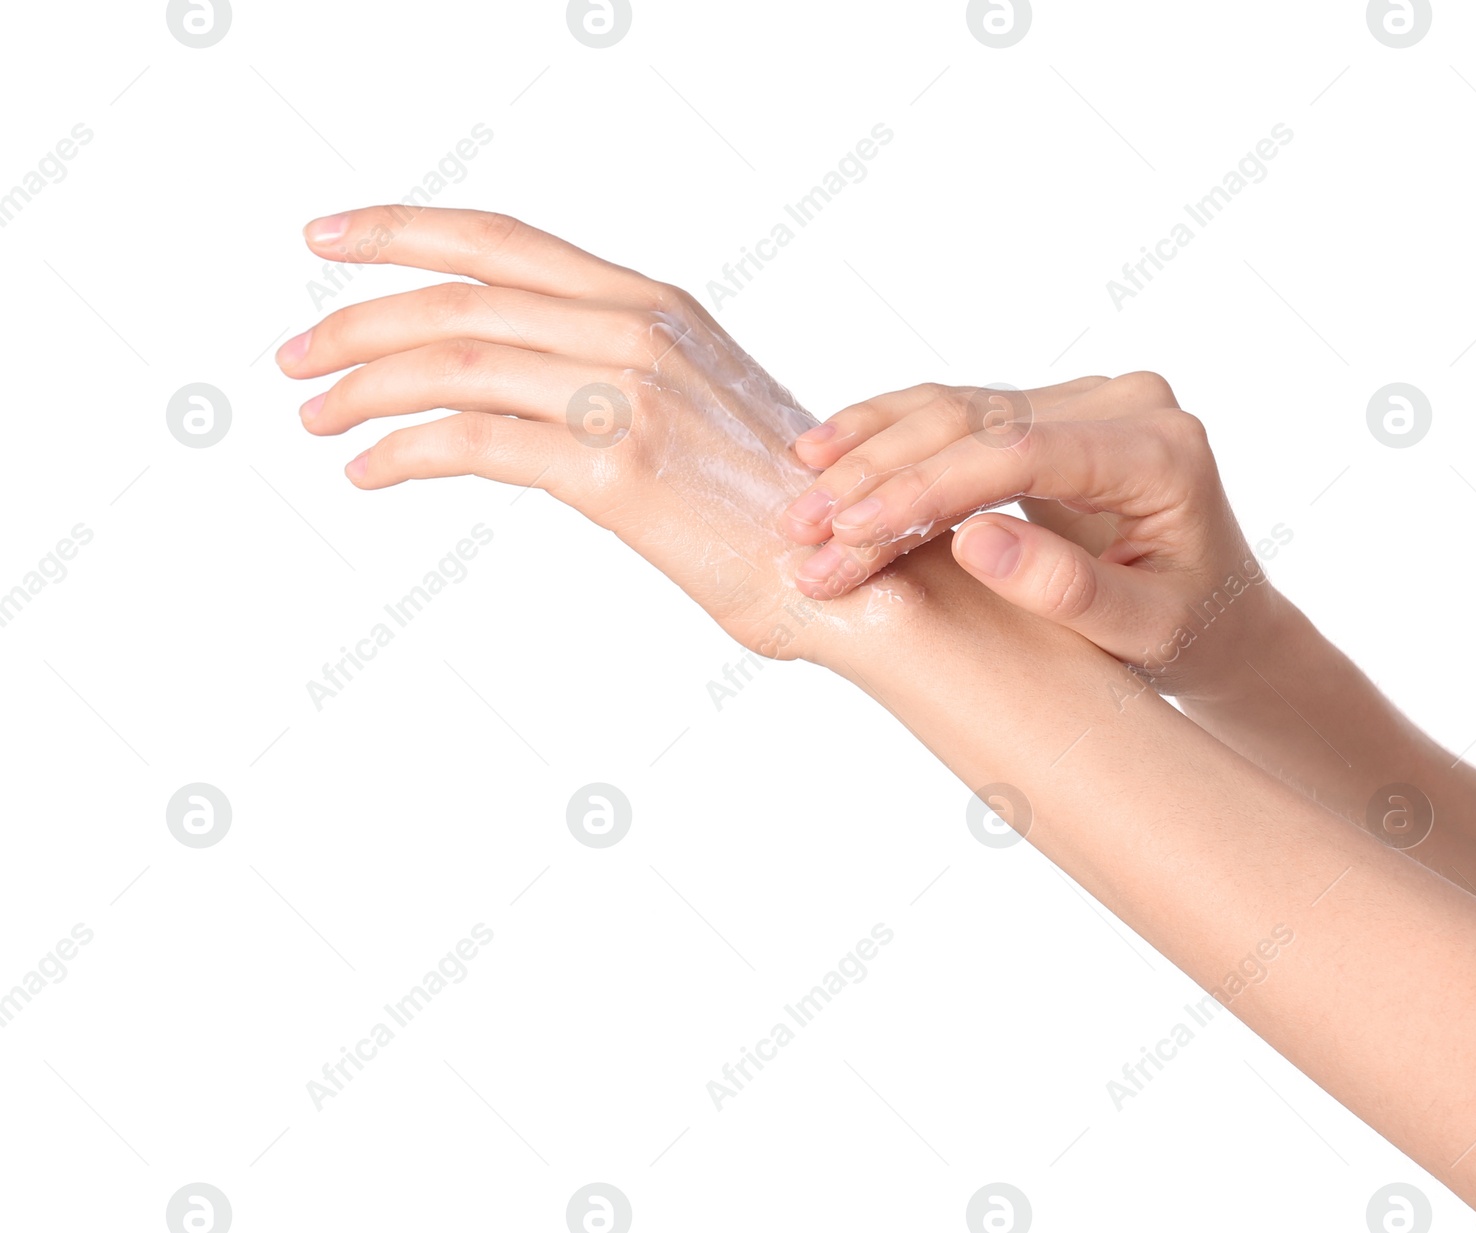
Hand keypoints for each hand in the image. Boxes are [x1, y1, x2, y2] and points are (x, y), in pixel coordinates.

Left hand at [276, 205, 925, 662]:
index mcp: (654, 305)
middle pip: (458, 297)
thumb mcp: (698, 402)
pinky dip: (403, 452)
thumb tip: (538, 379)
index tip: (331, 235)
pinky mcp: (616, 472)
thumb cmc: (775, 507)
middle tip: (295, 358)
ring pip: (452, 362)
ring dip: (364, 387)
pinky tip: (370, 472)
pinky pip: (474, 441)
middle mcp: (637, 330)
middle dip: (356, 318)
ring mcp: (628, 396)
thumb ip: (621, 370)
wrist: (855, 571)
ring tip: (317, 418)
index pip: (504, 241)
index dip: (406, 229)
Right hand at [780, 372, 1286, 699]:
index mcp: (1160, 452)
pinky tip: (823, 452)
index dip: (929, 488)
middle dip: (880, 477)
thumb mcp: (1146, 633)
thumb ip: (1071, 590)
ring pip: (952, 405)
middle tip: (804, 535)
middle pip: (976, 420)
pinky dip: (885, 432)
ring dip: (867, 452)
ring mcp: (1083, 398)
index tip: (854, 533)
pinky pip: (952, 409)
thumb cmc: (1188, 630)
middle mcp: (1123, 404)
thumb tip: (974, 542)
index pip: (1020, 452)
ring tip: (798, 502)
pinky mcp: (1044, 409)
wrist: (1215, 610)